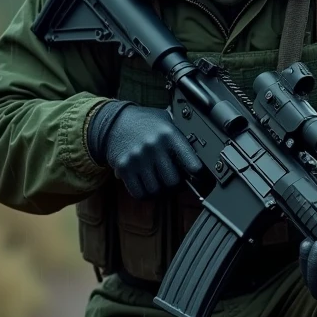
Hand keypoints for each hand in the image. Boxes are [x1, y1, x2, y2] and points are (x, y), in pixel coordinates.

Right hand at [87, 101, 202, 198]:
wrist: (114, 121)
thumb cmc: (146, 122)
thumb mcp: (166, 121)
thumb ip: (181, 138)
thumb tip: (203, 157)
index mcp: (169, 134)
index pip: (192, 163)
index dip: (198, 175)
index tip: (199, 177)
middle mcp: (153, 146)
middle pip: (173, 181)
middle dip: (176, 185)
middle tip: (176, 182)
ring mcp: (137, 158)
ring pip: (156, 190)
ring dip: (161, 191)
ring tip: (161, 184)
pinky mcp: (124, 168)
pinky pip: (139, 193)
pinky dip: (146, 195)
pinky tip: (148, 187)